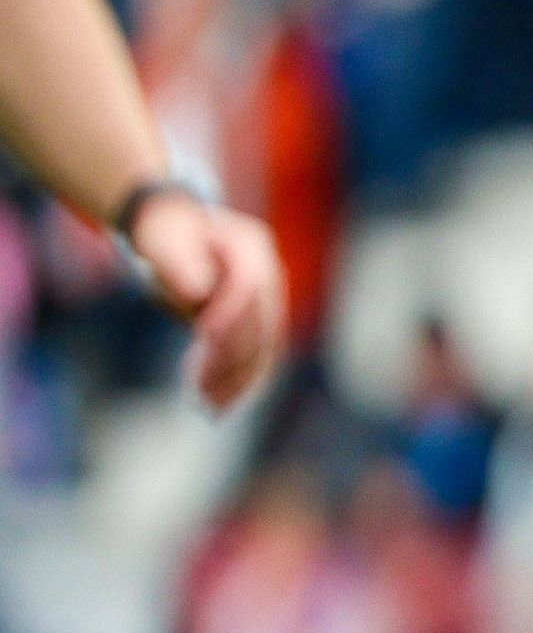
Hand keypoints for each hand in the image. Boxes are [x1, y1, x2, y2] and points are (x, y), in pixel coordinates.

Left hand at [126, 190, 285, 409]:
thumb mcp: (163, 238)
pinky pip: (256, 350)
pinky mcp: (258, 315)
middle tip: (206, 396)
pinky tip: (220, 399)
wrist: (172, 224)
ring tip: (211, 408)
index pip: (247, 286)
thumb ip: (179, 262)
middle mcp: (270, 271)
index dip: (229, 314)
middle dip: (234, 361)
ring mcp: (269, 295)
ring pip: (264, 344)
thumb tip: (198, 293)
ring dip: (239, 378)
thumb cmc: (162, 230)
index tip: (204, 338)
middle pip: (262, 322)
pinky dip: (240, 375)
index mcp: (250, 245)